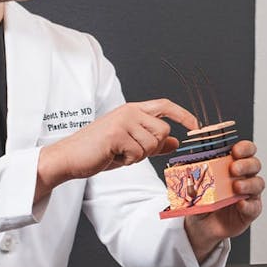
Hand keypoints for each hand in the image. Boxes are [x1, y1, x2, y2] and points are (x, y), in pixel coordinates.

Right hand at [36, 99, 197, 197]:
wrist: (69, 157)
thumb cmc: (98, 151)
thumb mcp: (129, 145)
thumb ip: (153, 142)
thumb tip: (175, 142)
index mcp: (132, 110)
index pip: (165, 105)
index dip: (183, 114)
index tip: (196, 126)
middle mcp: (129, 111)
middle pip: (162, 130)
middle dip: (152, 147)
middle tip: (131, 151)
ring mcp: (123, 121)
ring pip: (151, 144)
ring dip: (137, 156)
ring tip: (118, 153)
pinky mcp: (116, 134)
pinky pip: (137, 154)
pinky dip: (127, 161)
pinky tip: (112, 157)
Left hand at [184, 140, 263, 261]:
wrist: (201, 226)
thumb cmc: (201, 201)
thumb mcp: (195, 185)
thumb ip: (194, 175)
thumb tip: (187, 165)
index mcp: (232, 165)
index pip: (245, 150)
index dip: (244, 148)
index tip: (235, 151)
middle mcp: (244, 177)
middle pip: (254, 164)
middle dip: (245, 164)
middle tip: (233, 169)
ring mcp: (249, 193)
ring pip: (258, 183)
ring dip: (248, 183)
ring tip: (235, 187)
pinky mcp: (250, 210)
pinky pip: (254, 206)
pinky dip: (248, 204)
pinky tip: (240, 204)